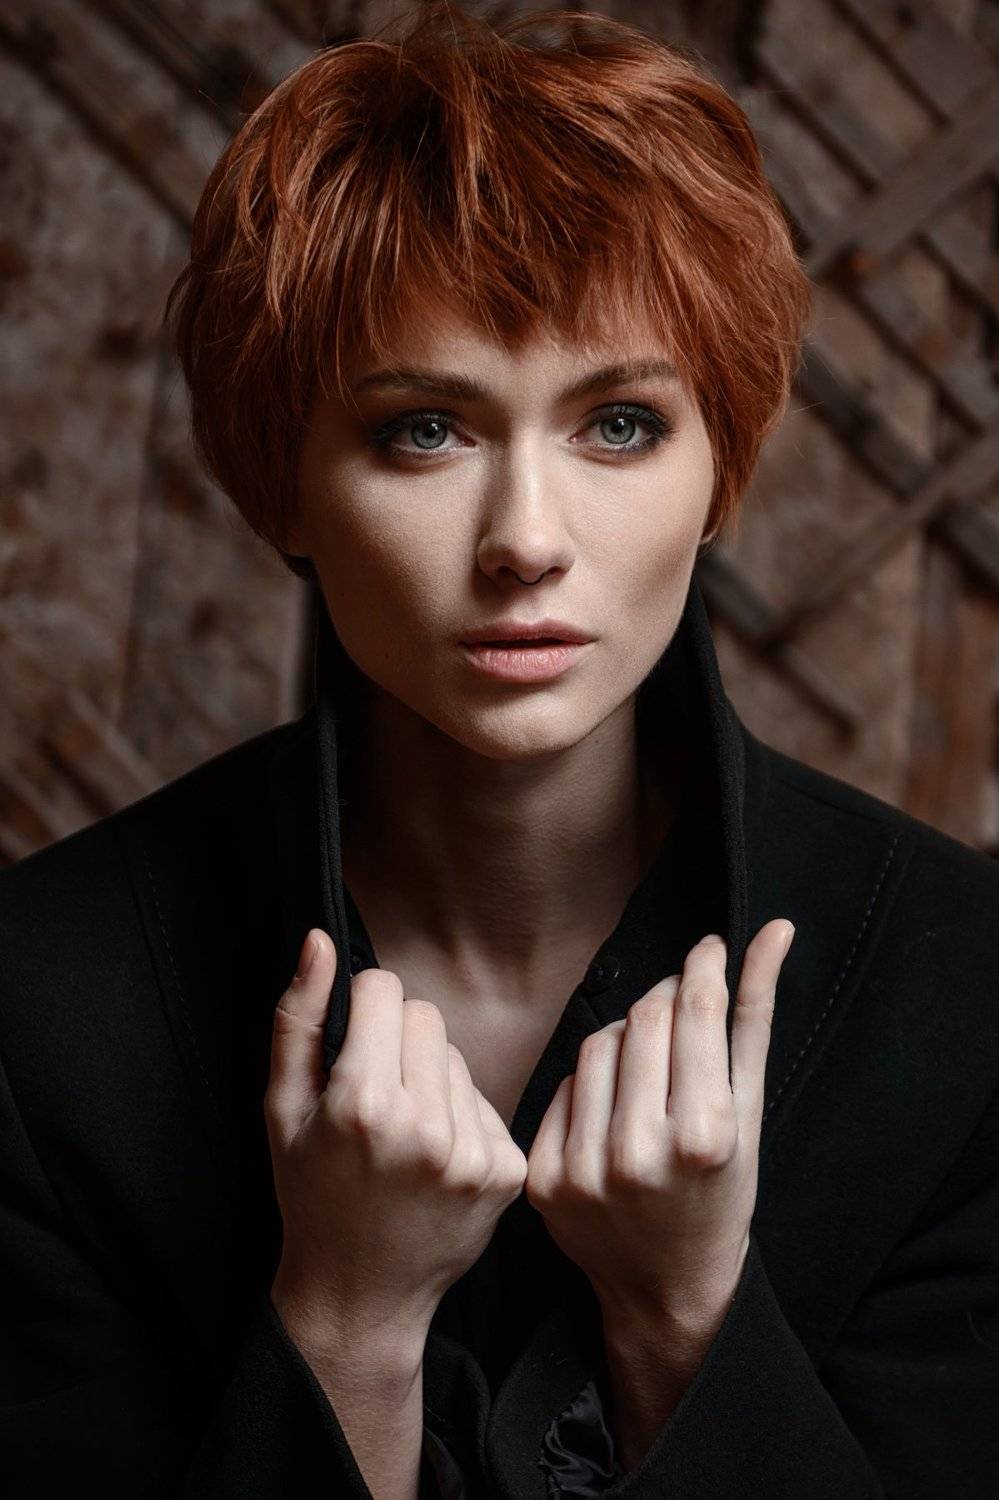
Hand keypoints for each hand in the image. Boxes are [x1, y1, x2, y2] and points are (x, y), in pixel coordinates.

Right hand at [265, 929, 527, 1357]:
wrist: (361, 1296)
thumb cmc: (311, 1196)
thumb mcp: (281, 1110)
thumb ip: (299, 1018)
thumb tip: (319, 941)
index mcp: (363, 1103)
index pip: (387, 990)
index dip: (362, 1013)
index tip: (351, 1049)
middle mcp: (425, 1126)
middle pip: (426, 1017)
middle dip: (397, 1042)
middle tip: (375, 1097)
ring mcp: (472, 1151)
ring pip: (457, 1056)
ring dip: (431, 1078)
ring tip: (403, 1133)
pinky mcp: (507, 1171)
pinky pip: (485, 1099)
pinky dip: (460, 1116)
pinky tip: (434, 1158)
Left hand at [524, 921, 793, 1330]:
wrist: (668, 1287)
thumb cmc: (723, 1193)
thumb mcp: (752, 1113)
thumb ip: (757, 1015)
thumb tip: (775, 931)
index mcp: (704, 1136)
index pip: (693, 1011)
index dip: (702, 966)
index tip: (707, 949)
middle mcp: (640, 1152)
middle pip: (642, 1019)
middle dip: (665, 998)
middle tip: (681, 1002)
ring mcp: (584, 1169)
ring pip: (597, 1043)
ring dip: (626, 1035)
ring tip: (651, 1062)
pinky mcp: (544, 1179)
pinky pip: (563, 1086)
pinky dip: (591, 1082)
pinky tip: (616, 1103)